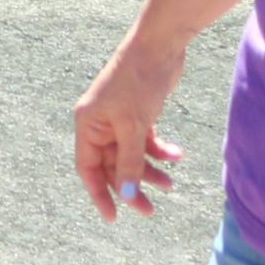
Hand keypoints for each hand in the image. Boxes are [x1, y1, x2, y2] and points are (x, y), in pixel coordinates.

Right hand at [71, 31, 189, 218]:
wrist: (159, 46)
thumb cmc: (137, 82)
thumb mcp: (133, 126)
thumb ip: (129, 162)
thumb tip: (125, 194)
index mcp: (87, 125)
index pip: (88, 168)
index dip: (98, 194)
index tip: (114, 218)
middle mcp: (99, 124)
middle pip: (112, 165)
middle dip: (131, 186)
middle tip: (151, 209)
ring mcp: (119, 119)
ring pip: (131, 156)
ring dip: (150, 171)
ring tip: (171, 184)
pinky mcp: (138, 113)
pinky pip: (145, 141)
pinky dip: (160, 151)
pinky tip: (177, 154)